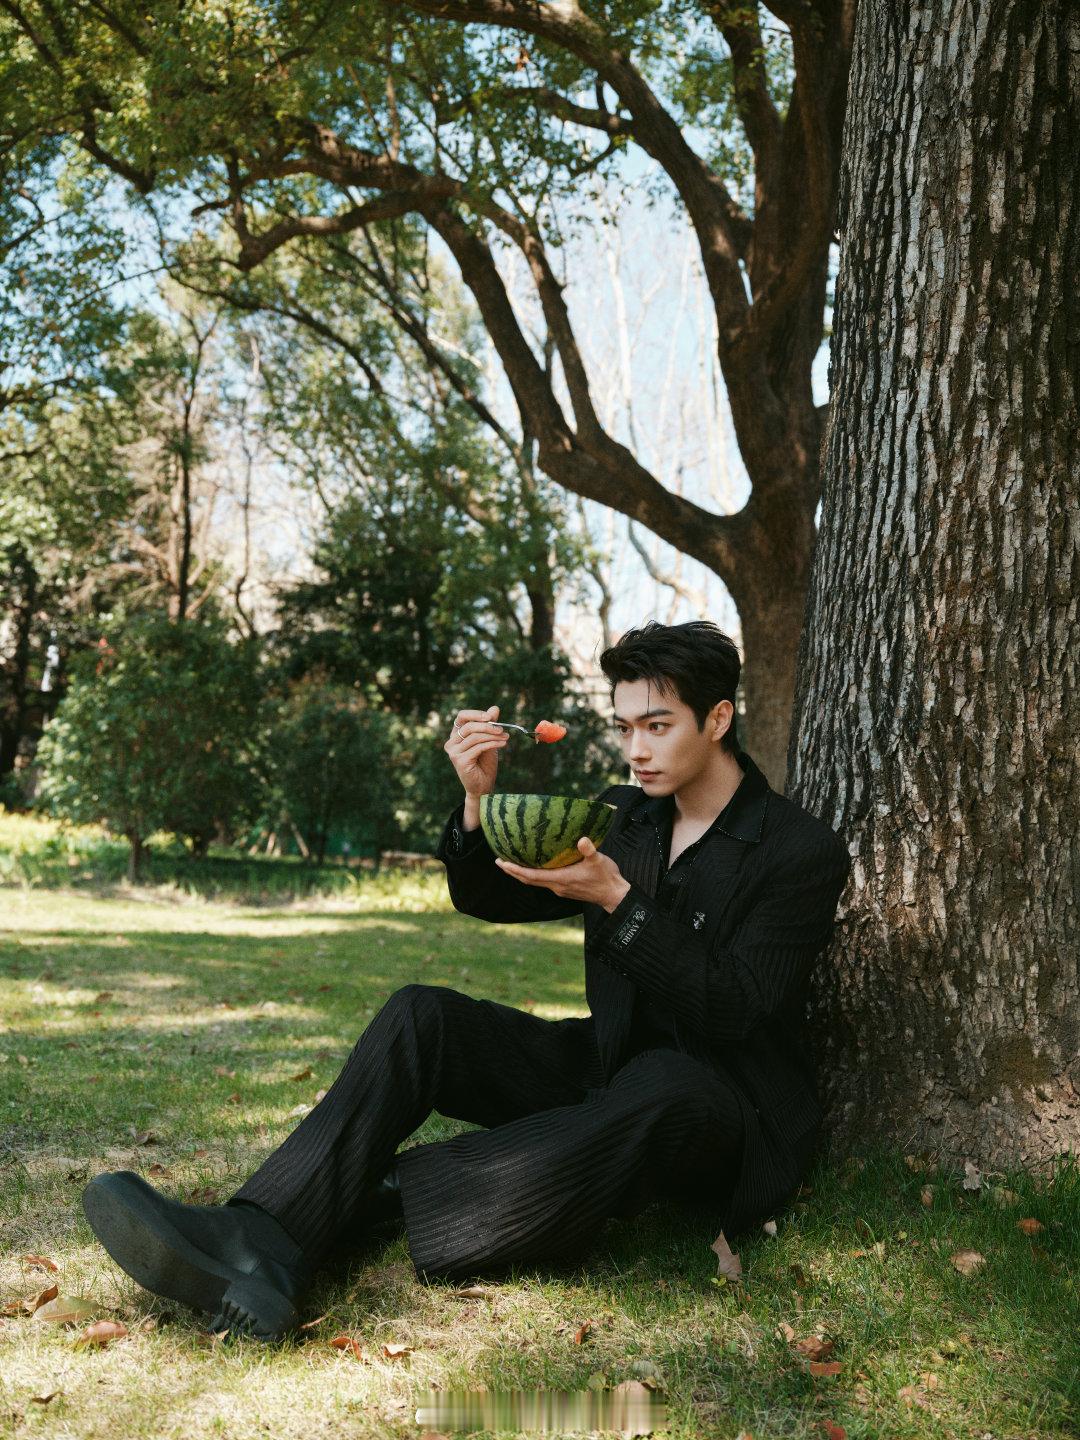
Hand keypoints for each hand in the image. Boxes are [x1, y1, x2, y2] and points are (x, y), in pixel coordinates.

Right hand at [445, 705, 508, 796]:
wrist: (483, 786)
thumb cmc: (484, 763)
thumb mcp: (489, 740)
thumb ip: (490, 725)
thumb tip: (495, 708)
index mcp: (456, 735)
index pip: (461, 717)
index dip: (476, 714)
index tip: (491, 717)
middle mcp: (451, 742)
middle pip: (469, 726)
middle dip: (488, 726)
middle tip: (502, 729)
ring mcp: (453, 752)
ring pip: (475, 737)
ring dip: (493, 736)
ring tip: (505, 738)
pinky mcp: (459, 760)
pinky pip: (478, 747)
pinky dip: (492, 743)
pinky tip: (503, 744)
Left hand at [495, 837, 631, 912]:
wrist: (614, 895)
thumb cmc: (606, 877)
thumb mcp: (598, 861)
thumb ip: (589, 850)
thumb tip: (582, 840)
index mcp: (561, 879)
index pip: (531, 876)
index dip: (515, 869)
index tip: (501, 862)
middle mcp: (557, 886)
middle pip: (528, 880)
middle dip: (512, 871)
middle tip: (499, 861)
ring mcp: (560, 889)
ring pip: (535, 882)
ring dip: (521, 874)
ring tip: (511, 863)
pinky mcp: (565, 889)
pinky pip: (543, 882)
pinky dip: (533, 875)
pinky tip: (533, 867)